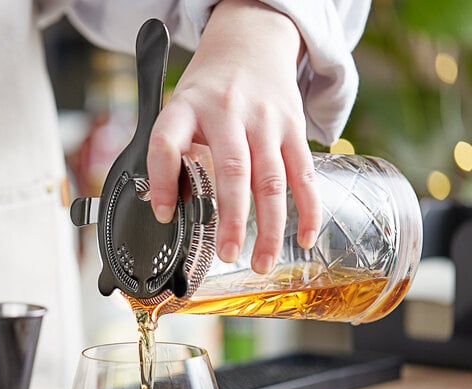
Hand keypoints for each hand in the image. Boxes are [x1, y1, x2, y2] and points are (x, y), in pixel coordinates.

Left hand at [147, 0, 320, 273]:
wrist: (250, 42)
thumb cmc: (209, 88)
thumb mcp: (179, 107)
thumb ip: (172, 151)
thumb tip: (168, 208)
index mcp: (187, 107)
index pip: (168, 143)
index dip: (163, 181)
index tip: (164, 214)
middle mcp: (229, 112)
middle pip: (233, 170)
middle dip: (232, 219)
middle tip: (227, 255)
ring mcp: (266, 120)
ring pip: (272, 179)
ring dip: (270, 226)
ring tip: (261, 262)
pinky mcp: (294, 128)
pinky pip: (305, 174)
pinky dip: (308, 208)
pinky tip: (304, 238)